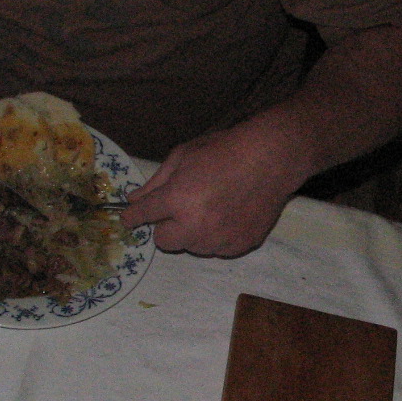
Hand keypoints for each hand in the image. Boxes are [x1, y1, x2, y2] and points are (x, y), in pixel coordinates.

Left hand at [122, 120, 307, 256]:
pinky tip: (228, 214)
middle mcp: (196, 225)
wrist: (271, 159)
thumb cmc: (224, 151)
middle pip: (163, 242)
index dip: (133, 217)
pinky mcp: (239, 246)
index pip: (143, 215)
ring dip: (193, 232)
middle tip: (179, 209)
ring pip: (192, 246)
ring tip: (211, 207)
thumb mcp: (184, 156)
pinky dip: (217, 236)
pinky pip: (217, 249)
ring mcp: (220, 239)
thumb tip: (134, 199)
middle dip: (166, 227)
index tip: (130, 218)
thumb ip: (156, 181)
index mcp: (178, 199)